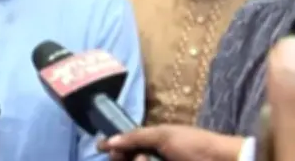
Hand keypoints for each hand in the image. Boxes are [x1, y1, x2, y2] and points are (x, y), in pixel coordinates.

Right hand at [96, 125, 243, 160]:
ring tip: (146, 160)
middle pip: (129, 157)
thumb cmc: (194, 145)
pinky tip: (147, 160)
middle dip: (123, 156)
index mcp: (154, 140)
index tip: (100, 148)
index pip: (127, 142)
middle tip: (124, 156)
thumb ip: (135, 137)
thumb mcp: (164, 135)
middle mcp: (155, 155)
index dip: (114, 145)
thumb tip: (110, 140)